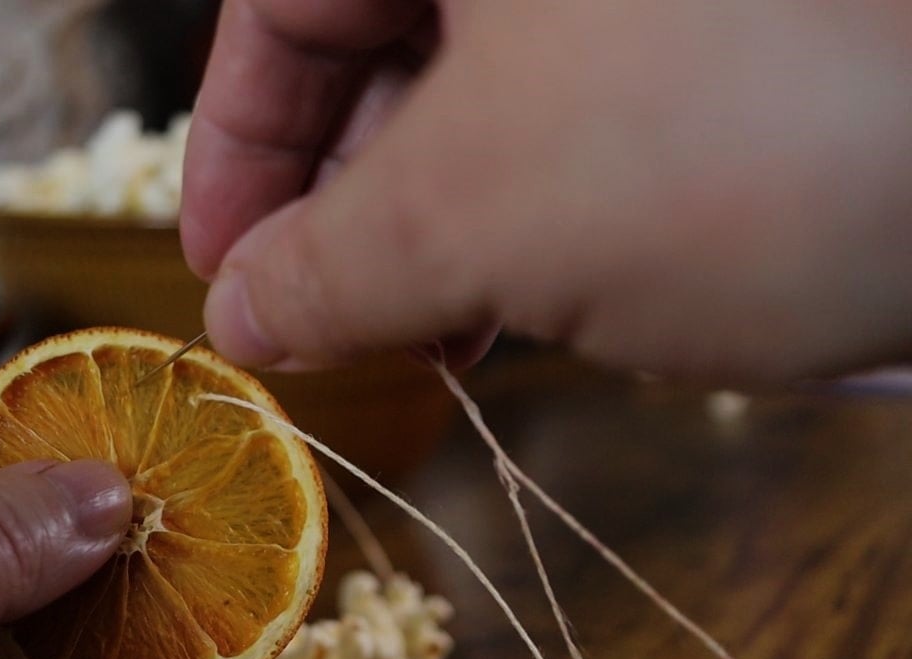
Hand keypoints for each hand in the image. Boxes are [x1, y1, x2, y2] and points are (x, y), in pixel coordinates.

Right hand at [183, 0, 911, 380]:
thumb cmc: (728, 143)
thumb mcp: (477, 219)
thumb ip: (325, 270)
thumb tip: (239, 315)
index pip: (280, 9)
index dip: (233, 153)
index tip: (221, 276)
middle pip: (376, 53)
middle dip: (339, 207)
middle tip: (330, 324)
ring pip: (473, 97)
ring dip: (433, 230)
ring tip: (439, 335)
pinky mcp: (703, 39)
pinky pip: (566, 116)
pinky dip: (526, 213)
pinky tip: (529, 298)